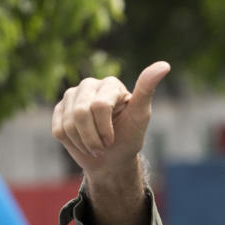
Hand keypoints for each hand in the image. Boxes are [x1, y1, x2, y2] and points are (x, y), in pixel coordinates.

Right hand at [51, 61, 170, 176]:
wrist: (112, 159)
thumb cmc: (129, 136)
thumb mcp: (141, 115)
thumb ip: (147, 90)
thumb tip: (165, 65)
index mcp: (110, 84)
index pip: (99, 106)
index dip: (105, 129)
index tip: (114, 139)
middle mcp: (89, 85)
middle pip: (80, 114)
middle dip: (93, 138)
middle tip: (104, 145)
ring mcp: (71, 96)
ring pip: (68, 123)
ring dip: (84, 142)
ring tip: (95, 145)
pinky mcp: (59, 110)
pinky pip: (59, 130)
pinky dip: (72, 143)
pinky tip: (83, 142)